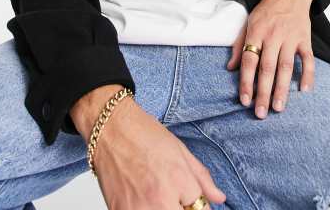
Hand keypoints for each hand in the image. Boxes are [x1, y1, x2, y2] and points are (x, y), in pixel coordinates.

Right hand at [82, 96, 226, 208]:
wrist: (109, 128)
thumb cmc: (143, 133)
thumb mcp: (180, 150)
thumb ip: (202, 178)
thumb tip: (219, 198)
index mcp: (180, 180)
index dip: (198, 206)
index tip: (191, 201)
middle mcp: (161, 198)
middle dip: (181, 208)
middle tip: (174, 198)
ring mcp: (139, 208)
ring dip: (163, 209)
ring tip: (156, 196)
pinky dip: (143, 209)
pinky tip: (141, 198)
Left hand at [226, 0, 315, 117]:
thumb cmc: (267, 10)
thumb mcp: (248, 22)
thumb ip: (239, 44)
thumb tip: (230, 67)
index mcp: (256, 31)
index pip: (249, 60)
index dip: (246, 81)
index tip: (245, 100)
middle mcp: (273, 35)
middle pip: (267, 68)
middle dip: (263, 92)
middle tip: (260, 113)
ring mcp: (290, 38)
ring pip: (285, 67)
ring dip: (282, 89)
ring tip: (278, 108)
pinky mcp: (305, 39)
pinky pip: (307, 59)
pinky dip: (307, 75)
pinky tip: (304, 90)